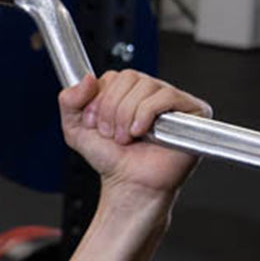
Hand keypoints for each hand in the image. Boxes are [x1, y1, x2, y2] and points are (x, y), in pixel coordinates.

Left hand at [59, 71, 211, 197]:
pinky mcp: (191, 111)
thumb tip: (87, 78)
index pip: (113, 76)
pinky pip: (166, 96)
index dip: (100, 100)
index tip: (96, 124)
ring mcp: (172, 100)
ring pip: (145, 86)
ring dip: (127, 115)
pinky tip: (141, 132)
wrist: (130, 185)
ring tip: (127, 137)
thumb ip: (68, 100)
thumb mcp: (75, 129)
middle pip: (128, 77)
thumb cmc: (111, 160)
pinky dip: (147, 114)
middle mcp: (150, 92)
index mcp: (127, 91)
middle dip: (112, 109)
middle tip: (113, 134)